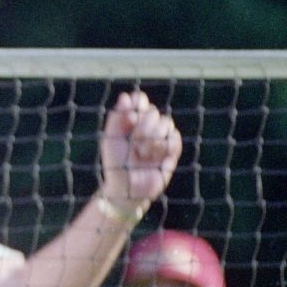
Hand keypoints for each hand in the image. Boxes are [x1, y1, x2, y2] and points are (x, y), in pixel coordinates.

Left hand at [99, 91, 181, 207]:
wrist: (125, 190)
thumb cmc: (115, 165)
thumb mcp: (111, 140)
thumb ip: (116, 118)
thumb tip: (125, 96)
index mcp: (132, 122)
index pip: (140, 101)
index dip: (138, 103)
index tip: (130, 117)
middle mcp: (147, 128)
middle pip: (153, 111)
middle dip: (143, 126)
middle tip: (134, 142)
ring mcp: (160, 139)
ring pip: (167, 122)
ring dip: (154, 136)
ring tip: (142, 153)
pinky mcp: (171, 152)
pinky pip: (175, 139)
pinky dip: (165, 145)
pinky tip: (155, 156)